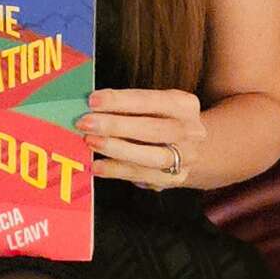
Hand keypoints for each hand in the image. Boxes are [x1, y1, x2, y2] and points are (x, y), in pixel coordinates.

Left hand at [74, 87, 206, 190]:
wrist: (193, 149)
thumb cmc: (162, 121)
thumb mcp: (155, 106)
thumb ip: (128, 106)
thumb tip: (91, 108)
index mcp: (184, 105)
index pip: (151, 100)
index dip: (120, 100)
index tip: (92, 100)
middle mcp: (190, 131)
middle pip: (153, 129)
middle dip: (115, 126)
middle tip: (85, 123)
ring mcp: (185, 157)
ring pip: (151, 156)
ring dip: (116, 149)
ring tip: (90, 142)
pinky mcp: (175, 178)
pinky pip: (143, 176)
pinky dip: (117, 170)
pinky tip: (98, 166)